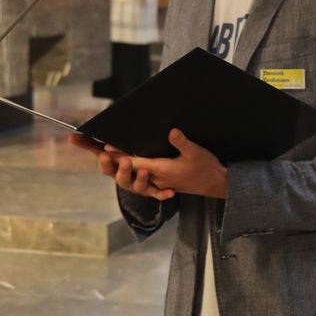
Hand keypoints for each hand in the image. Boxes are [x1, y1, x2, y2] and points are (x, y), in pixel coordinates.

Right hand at [67, 134, 174, 200]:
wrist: (154, 175)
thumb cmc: (125, 161)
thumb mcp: (114, 149)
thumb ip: (92, 144)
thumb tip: (70, 136)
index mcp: (115, 168)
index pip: (106, 166)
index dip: (104, 161)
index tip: (105, 154)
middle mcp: (125, 180)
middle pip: (120, 178)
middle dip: (122, 170)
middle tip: (125, 161)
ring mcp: (139, 187)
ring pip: (138, 187)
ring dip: (141, 180)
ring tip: (144, 170)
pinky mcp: (154, 191)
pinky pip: (159, 194)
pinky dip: (163, 194)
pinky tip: (171, 192)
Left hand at [105, 128, 227, 198]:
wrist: (215, 184)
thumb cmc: (206, 167)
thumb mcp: (196, 152)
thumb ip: (182, 142)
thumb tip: (171, 131)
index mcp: (162, 170)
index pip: (135, 162)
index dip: (120, 156)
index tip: (106, 148)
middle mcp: (156, 178)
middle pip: (130, 169)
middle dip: (115, 160)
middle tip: (100, 150)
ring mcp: (159, 182)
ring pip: (135, 175)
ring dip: (122, 166)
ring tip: (109, 155)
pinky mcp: (163, 183)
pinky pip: (143, 179)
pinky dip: (133, 172)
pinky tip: (128, 166)